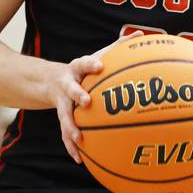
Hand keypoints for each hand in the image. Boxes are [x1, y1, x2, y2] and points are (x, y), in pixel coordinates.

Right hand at [51, 31, 142, 162]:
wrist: (52, 81)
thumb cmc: (84, 68)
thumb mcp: (98, 55)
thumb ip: (118, 46)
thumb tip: (140, 33)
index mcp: (77, 68)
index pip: (83, 63)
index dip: (90, 65)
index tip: (99, 66)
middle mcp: (67, 85)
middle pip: (70, 90)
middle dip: (77, 95)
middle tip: (86, 102)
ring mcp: (62, 103)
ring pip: (64, 116)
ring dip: (71, 127)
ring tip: (80, 140)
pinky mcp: (61, 117)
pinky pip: (65, 133)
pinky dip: (71, 146)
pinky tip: (80, 159)